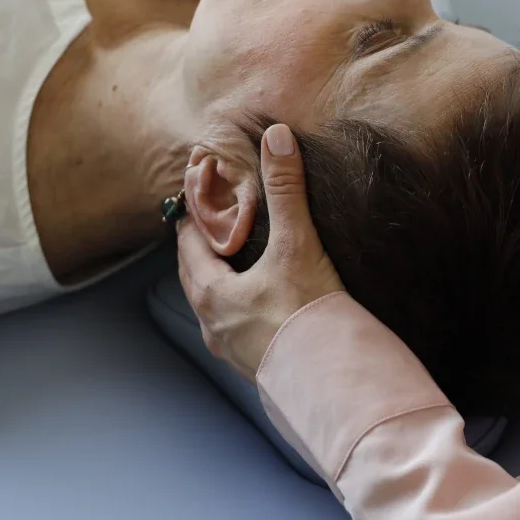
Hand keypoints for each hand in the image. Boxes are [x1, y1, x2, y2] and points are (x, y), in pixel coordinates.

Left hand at [176, 124, 344, 379]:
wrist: (331, 383)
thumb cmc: (306, 314)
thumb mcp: (296, 244)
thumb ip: (286, 190)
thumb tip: (276, 136)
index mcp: (210, 291)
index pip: (188, 244)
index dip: (193, 217)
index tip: (201, 198)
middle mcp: (212, 323)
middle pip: (196, 277)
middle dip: (205, 250)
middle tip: (217, 226)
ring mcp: (232, 350)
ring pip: (215, 306)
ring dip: (222, 283)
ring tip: (240, 265)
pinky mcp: (256, 367)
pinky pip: (238, 330)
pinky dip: (243, 310)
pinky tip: (264, 307)